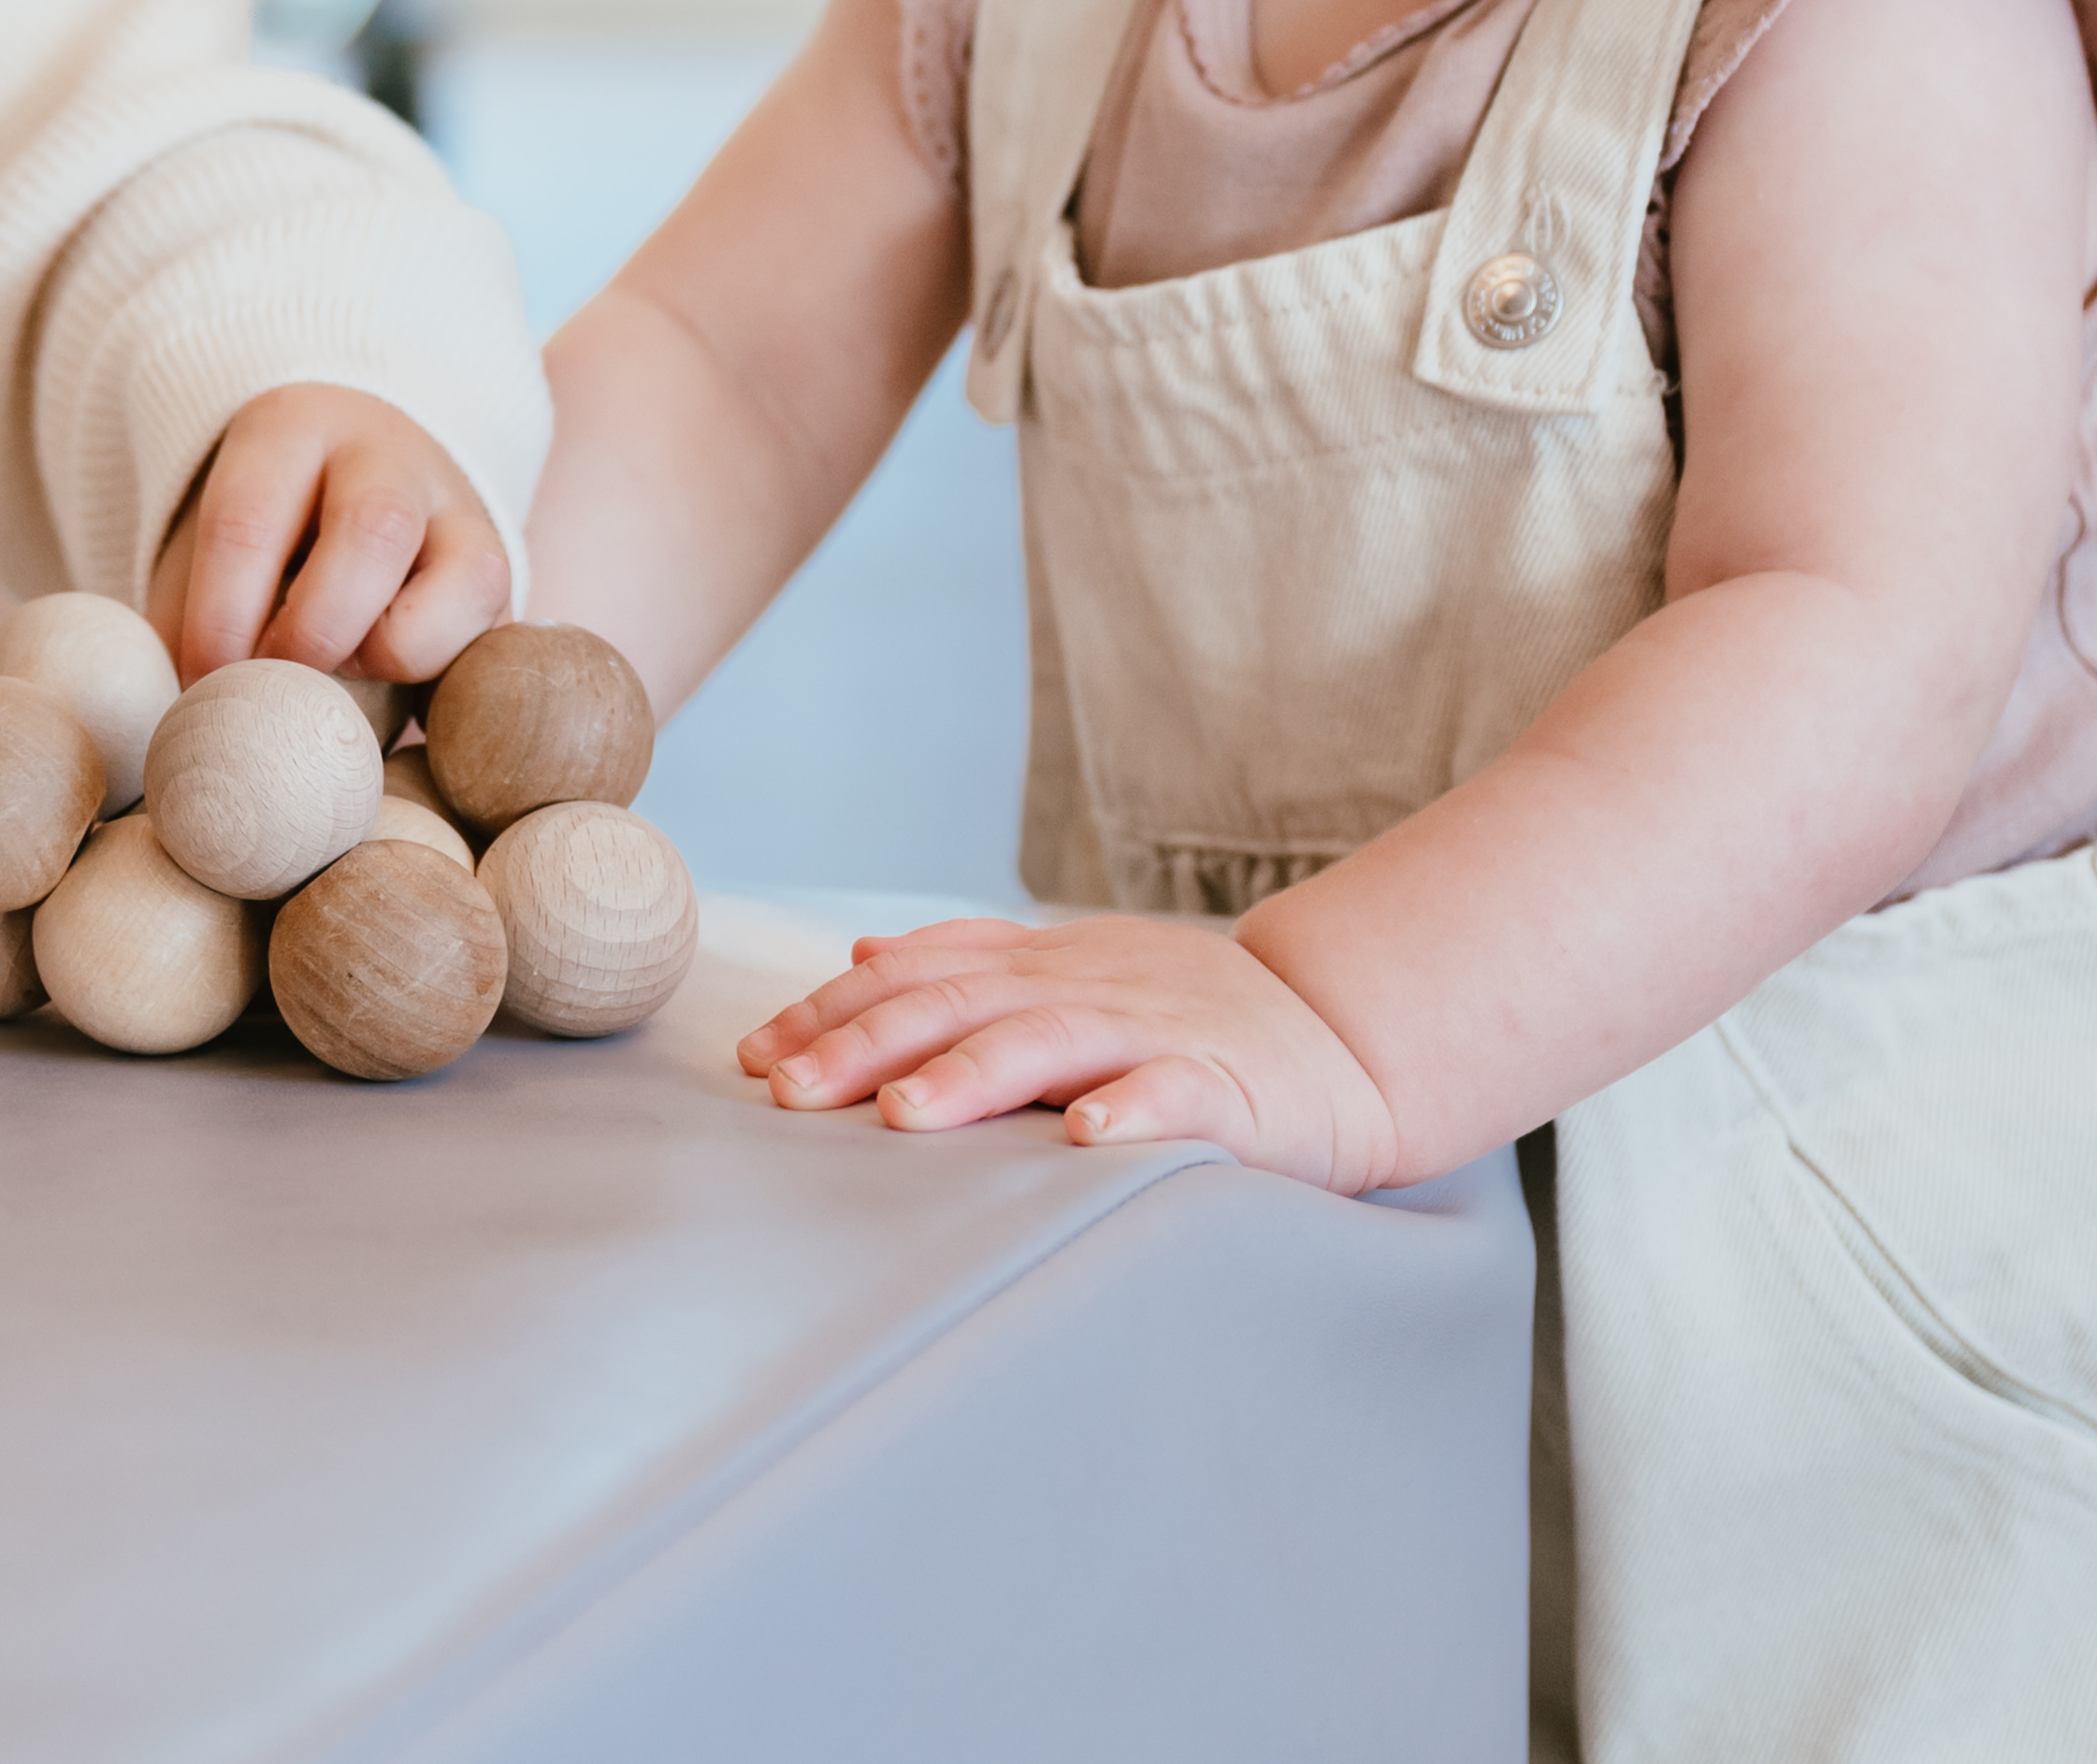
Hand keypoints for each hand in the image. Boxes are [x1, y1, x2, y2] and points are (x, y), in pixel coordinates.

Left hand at [151, 385, 509, 683]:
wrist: (347, 483)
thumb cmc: (259, 539)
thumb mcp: (205, 549)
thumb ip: (186, 621)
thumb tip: (183, 711)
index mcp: (292, 428)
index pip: (250, 517)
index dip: (220, 617)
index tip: (200, 680)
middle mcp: (389, 456)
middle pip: (373, 530)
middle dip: (314, 632)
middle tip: (274, 687)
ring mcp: (463, 512)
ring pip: (468, 577)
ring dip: (395, 652)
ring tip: (343, 673)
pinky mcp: (503, 579)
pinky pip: (499, 638)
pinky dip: (446, 681)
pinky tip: (392, 693)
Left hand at [735, 912, 1407, 1192]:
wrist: (1343, 1032)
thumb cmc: (1193, 1015)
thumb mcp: (1075, 970)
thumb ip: (973, 960)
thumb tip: (861, 955)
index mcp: (1041, 968)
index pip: (914, 979)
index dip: (830, 1014)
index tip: (753, 1057)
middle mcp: (1083, 990)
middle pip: (957, 1006)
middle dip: (864, 1047)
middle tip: (787, 1093)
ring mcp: (1154, 1033)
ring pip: (1050, 1043)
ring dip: (973, 1077)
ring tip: (906, 1114)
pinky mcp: (1227, 1087)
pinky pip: (1176, 1096)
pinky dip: (1131, 1113)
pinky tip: (1085, 1141)